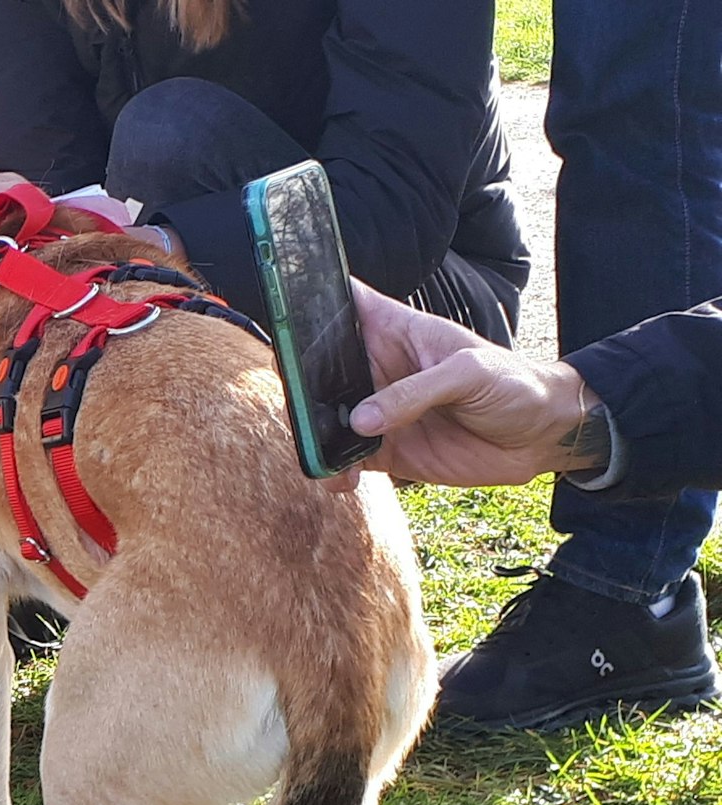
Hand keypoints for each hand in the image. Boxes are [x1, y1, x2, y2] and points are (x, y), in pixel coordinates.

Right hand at [324, 282, 608, 489]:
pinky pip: (346, 460)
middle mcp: (378, 369)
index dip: (313, 302)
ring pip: (325, 418)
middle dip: (300, 385)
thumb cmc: (513, 384)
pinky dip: (334, 470)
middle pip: (319, 368)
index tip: (287, 314)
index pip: (346, 306)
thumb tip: (360, 419)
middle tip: (298, 406)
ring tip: (316, 449)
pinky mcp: (386, 450)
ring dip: (313, 434)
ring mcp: (378, 411)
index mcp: (396, 331)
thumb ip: (414, 391)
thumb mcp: (469, 373)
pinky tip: (339, 478)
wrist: (541, 437)